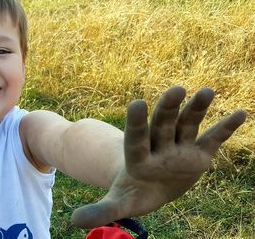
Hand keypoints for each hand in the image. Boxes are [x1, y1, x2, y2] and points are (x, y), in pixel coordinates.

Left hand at [72, 86, 245, 227]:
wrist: (152, 187)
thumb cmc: (134, 192)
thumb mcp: (120, 203)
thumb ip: (102, 210)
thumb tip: (74, 221)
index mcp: (138, 157)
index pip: (136, 138)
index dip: (136, 123)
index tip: (135, 103)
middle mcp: (159, 147)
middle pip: (162, 125)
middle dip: (168, 109)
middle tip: (174, 90)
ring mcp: (179, 148)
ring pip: (187, 125)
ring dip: (197, 109)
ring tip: (207, 91)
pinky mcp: (199, 154)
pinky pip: (213, 139)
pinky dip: (226, 128)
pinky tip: (241, 114)